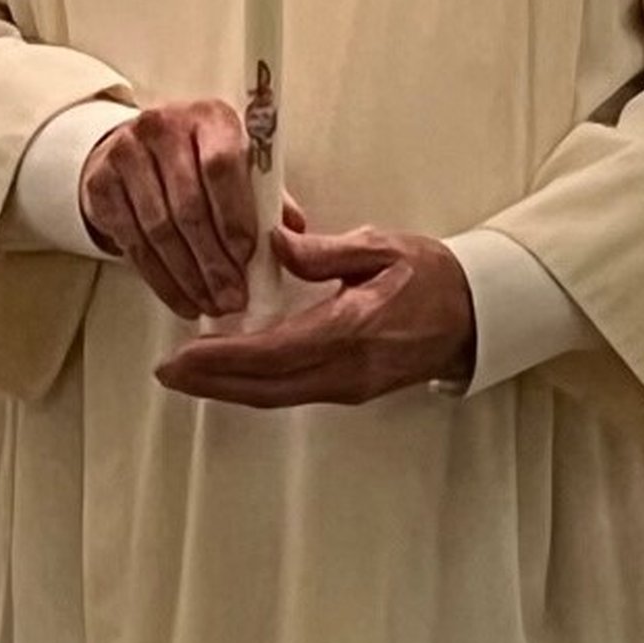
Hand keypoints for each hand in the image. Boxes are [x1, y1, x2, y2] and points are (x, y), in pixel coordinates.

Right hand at [80, 100, 257, 319]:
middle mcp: (163, 128)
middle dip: (214, 261)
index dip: (234, 215)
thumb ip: (264, 195)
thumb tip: (294, 232)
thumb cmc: (198, 159)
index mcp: (208, 118)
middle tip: (233, 296)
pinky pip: (133, 243)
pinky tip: (182, 298)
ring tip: (212, 304)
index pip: (221, 165)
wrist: (134, 148)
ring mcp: (126, 154)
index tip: (246, 255)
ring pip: (160, 230)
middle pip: (189, 206)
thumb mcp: (237, 164)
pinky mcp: (101, 185)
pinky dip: (161, 279)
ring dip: (189, 277)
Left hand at [155, 223, 475, 407]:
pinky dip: (256, 385)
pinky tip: (232, 372)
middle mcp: (348, 368)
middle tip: (167, 373)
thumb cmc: (432, 277)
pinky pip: (293, 392)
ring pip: (277, 396)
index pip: (276, 351)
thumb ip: (325, 251)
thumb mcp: (382, 247)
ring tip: (188, 374)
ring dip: (229, 388)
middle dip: (212, 383)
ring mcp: (350, 385)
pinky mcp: (351, 390)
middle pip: (267, 387)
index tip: (183, 354)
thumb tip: (274, 246)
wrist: (475, 316)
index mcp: (354, 328)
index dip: (224, 358)